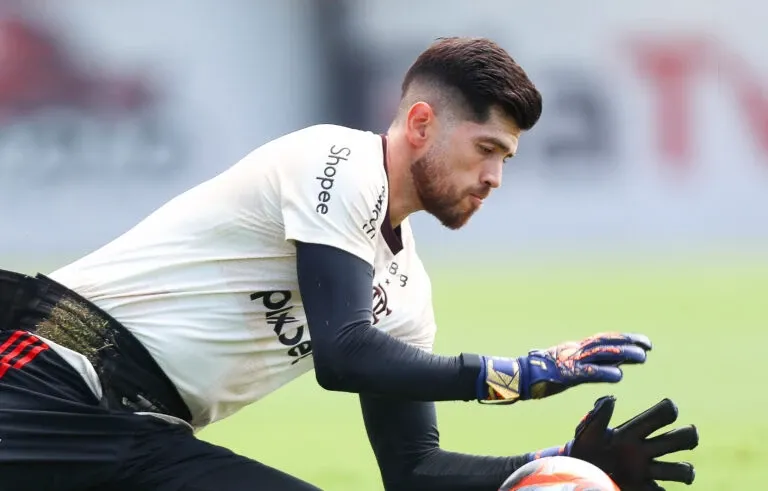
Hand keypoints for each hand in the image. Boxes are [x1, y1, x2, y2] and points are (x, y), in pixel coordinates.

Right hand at [477, 332, 651, 402]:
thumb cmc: (537, 374)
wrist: (517, 377)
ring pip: (601, 355)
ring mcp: (570, 361)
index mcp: (574, 348)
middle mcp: (575, 350)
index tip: (643, 341)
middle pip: (606, 343)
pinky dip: (604, 373)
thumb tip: (603, 366)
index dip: (623, 338)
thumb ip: (581, 364)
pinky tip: (619, 376)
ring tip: (642, 357)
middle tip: (648, 345)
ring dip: (622, 355)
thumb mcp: (563, 365)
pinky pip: (587, 373)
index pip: (603, 339)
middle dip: (628, 343)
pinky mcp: (564, 374)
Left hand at [531, 396, 698, 489]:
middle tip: (682, 438)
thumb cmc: (584, 448)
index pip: (661, 415)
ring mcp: (646, 471)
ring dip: (685, 471)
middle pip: (681, 438)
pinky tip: (648, 487)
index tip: (669, 409)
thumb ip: (598, 416)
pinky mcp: (643, 488)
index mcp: (634, 432)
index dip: (669, 409)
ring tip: (682, 473)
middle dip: (689, 435)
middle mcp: (645, 450)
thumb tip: (611, 398)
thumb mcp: (588, 432)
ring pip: (681, 469)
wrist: (577, 474)